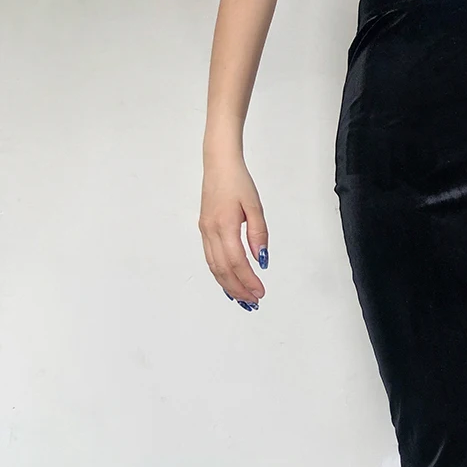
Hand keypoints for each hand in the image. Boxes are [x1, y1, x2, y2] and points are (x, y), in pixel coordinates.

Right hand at [198, 155, 268, 310]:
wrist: (219, 164)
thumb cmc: (238, 181)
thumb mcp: (255, 206)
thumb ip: (258, 233)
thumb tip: (261, 259)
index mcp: (224, 225)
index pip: (236, 262)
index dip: (248, 280)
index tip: (260, 292)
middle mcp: (211, 231)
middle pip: (223, 269)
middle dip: (238, 289)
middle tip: (253, 302)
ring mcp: (205, 231)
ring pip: (214, 267)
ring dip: (228, 285)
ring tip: (243, 298)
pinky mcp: (205, 230)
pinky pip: (211, 258)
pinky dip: (220, 274)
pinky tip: (230, 283)